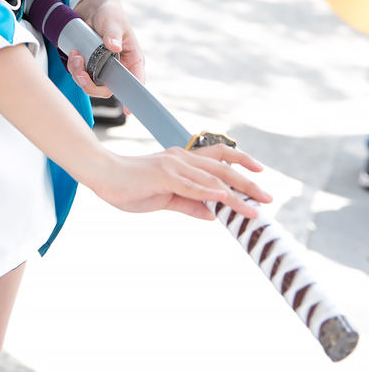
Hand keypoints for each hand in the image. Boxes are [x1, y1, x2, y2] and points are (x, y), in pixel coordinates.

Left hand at [68, 0, 144, 101]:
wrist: (92, 7)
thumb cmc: (110, 13)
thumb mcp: (113, 21)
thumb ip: (113, 33)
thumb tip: (114, 46)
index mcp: (132, 59)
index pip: (135, 82)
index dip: (131, 98)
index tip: (127, 111)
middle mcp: (118, 67)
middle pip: (108, 89)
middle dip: (91, 84)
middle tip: (81, 72)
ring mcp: (103, 68)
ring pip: (91, 84)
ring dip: (79, 74)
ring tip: (75, 55)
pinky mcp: (89, 66)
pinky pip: (81, 76)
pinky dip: (74, 69)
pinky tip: (73, 54)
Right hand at [91, 142, 270, 220]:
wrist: (102, 174)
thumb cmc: (130, 186)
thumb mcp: (165, 199)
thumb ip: (190, 205)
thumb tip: (214, 214)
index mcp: (182, 161)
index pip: (219, 157)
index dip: (241, 161)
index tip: (261, 172)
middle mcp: (182, 158)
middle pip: (223, 168)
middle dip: (248, 183)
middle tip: (268, 197)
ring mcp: (173, 165)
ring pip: (212, 179)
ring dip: (236, 195)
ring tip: (254, 207)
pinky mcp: (162, 176)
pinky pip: (190, 186)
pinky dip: (208, 193)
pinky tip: (223, 199)